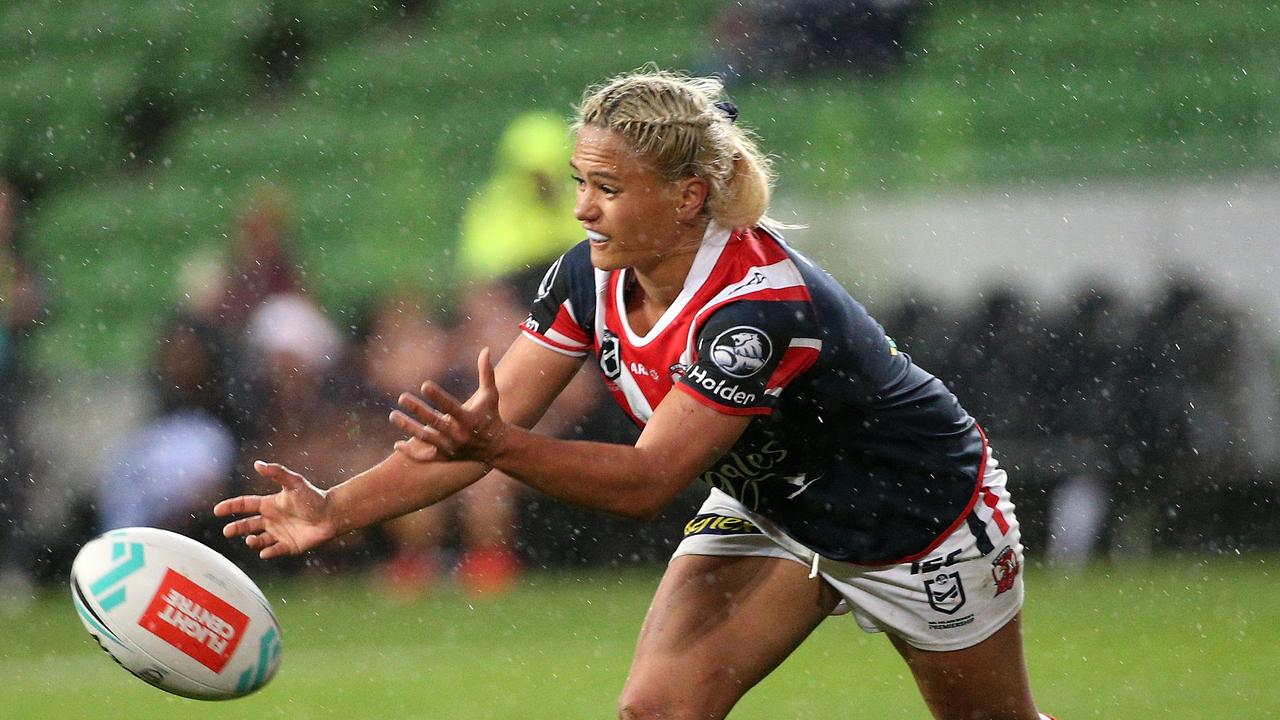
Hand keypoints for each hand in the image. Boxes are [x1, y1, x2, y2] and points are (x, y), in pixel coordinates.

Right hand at [213, 461, 335, 558]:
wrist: (332, 514)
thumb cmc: (314, 497)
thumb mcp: (295, 483)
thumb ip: (277, 473)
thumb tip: (258, 463)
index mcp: (269, 504)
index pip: (245, 505)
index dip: (231, 507)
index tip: (217, 510)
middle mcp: (271, 520)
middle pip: (247, 524)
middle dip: (236, 528)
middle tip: (227, 531)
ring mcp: (278, 533)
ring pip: (258, 540)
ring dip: (252, 541)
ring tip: (250, 539)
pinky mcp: (288, 546)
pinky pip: (274, 550)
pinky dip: (268, 552)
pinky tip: (265, 552)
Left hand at [390, 347, 508, 465]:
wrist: (496, 447)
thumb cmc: (490, 415)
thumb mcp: (490, 395)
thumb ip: (487, 373)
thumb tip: (486, 350)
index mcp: (470, 419)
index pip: (451, 407)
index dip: (438, 397)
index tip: (424, 385)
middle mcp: (460, 435)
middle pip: (435, 422)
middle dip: (418, 410)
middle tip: (402, 397)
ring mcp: (451, 447)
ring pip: (426, 438)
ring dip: (408, 428)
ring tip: (393, 415)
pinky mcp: (446, 457)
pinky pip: (425, 457)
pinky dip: (411, 452)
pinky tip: (397, 444)